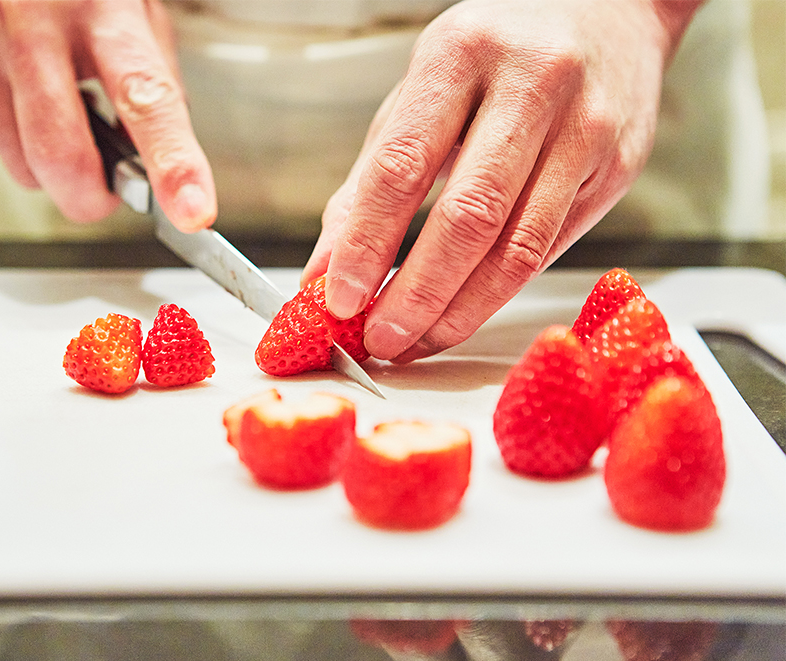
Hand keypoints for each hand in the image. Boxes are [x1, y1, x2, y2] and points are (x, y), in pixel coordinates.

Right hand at [0, 0, 215, 230]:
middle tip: (103, 189)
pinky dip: (10, 135)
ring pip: (21, 165)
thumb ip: (151, 81)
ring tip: (53, 106)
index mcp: (102, 7)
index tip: (191, 211)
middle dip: (87, 196)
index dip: (173, 164)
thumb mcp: (130, 7)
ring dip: (46, 164)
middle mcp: (34, 23)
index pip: (145, 99)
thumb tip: (165, 162)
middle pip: (62, 156)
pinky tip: (14, 87)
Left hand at [302, 0, 700, 361]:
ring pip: (518, 246)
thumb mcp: (421, 92)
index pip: (403, 165)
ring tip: (415, 343)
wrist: (609, 10)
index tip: (339, 297)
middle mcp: (532, 85)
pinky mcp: (618, 167)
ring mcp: (585, 128)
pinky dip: (497, 293)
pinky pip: (549, 248)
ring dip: (459, 311)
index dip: (367, 242)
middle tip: (379, 340)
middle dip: (416, 294)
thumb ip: (370, 179)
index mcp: (462, 53)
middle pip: (469, 216)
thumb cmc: (497, 53)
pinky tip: (461, 314)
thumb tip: (327, 266)